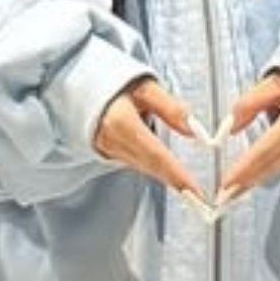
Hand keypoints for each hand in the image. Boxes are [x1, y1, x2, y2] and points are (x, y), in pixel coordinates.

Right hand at [94, 77, 205, 199]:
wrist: (80, 84)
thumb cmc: (113, 82)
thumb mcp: (145, 86)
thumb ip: (170, 108)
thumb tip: (193, 129)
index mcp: (121, 122)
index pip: (155, 154)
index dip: (175, 174)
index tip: (193, 189)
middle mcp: (113, 141)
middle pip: (151, 167)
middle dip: (175, 183)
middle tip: (199, 198)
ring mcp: (108, 150)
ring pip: (144, 167)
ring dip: (166, 177)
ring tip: (189, 189)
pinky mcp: (108, 153)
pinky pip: (136, 163)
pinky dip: (153, 168)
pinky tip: (168, 171)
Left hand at [217, 71, 279, 201]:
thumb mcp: (274, 82)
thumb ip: (250, 103)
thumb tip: (232, 126)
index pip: (266, 148)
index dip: (246, 167)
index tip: (228, 181)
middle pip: (271, 164)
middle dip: (246, 182)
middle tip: (223, 197)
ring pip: (276, 167)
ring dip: (253, 182)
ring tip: (230, 194)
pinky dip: (263, 173)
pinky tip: (248, 181)